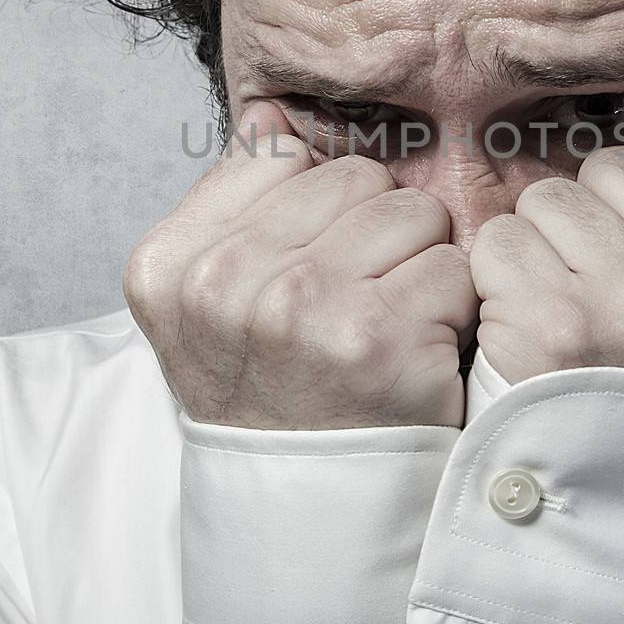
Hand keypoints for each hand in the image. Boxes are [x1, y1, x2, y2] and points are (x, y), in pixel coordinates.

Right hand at [123, 101, 478, 429]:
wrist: (306, 513)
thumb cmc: (272, 392)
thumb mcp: (210, 300)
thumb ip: (236, 199)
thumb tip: (272, 111)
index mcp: (169, 261)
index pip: (284, 154)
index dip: (320, 208)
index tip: (307, 269)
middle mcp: (224, 280)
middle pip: (358, 177)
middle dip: (377, 233)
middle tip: (356, 304)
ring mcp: (299, 308)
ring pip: (414, 213)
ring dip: (419, 268)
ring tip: (387, 326)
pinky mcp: (377, 340)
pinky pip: (453, 268)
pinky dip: (452, 312)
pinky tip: (415, 355)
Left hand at [468, 101, 623, 393]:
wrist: (610, 505)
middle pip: (618, 170)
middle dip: (595, 220)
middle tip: (602, 295)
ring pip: (551, 197)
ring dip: (542, 248)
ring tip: (565, 312)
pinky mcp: (559, 328)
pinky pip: (500, 239)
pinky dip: (498, 279)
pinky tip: (526, 327)